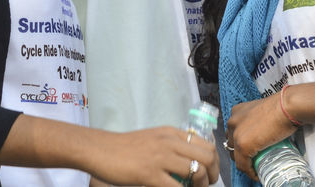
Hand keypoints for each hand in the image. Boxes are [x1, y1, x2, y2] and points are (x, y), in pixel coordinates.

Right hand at [84, 127, 217, 186]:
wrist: (99, 149)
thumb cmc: (123, 148)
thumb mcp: (152, 138)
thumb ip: (170, 145)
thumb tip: (188, 161)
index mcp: (171, 133)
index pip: (206, 143)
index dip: (215, 162)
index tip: (211, 173)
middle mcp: (169, 142)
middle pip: (207, 156)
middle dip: (213, 175)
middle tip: (206, 185)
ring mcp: (160, 158)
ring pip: (197, 171)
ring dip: (201, 186)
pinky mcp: (149, 174)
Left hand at [226, 96, 296, 181]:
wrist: (287, 107)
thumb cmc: (281, 108)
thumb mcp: (263, 112)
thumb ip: (258, 120)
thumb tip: (264, 131)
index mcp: (237, 112)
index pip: (233, 133)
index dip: (241, 144)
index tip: (250, 151)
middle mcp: (233, 122)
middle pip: (232, 144)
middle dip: (240, 154)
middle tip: (253, 159)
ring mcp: (236, 134)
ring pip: (236, 156)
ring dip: (245, 164)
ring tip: (255, 167)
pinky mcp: (243, 145)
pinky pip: (242, 165)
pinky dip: (249, 172)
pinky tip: (256, 173)